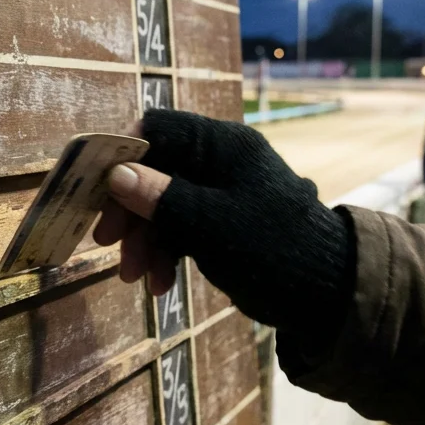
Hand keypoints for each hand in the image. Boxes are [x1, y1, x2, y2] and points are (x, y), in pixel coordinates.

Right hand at [93, 110, 352, 332]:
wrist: (327, 294)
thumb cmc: (271, 249)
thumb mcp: (210, 225)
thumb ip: (162, 197)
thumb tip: (116, 174)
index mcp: (224, 146)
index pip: (160, 130)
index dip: (123, 155)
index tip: (97, 189)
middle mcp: (222, 162)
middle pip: (157, 171)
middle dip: (131, 210)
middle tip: (107, 242)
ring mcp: (224, 194)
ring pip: (166, 205)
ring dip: (146, 240)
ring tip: (134, 278)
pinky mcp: (225, 224)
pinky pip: (183, 228)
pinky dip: (167, 252)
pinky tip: (159, 284)